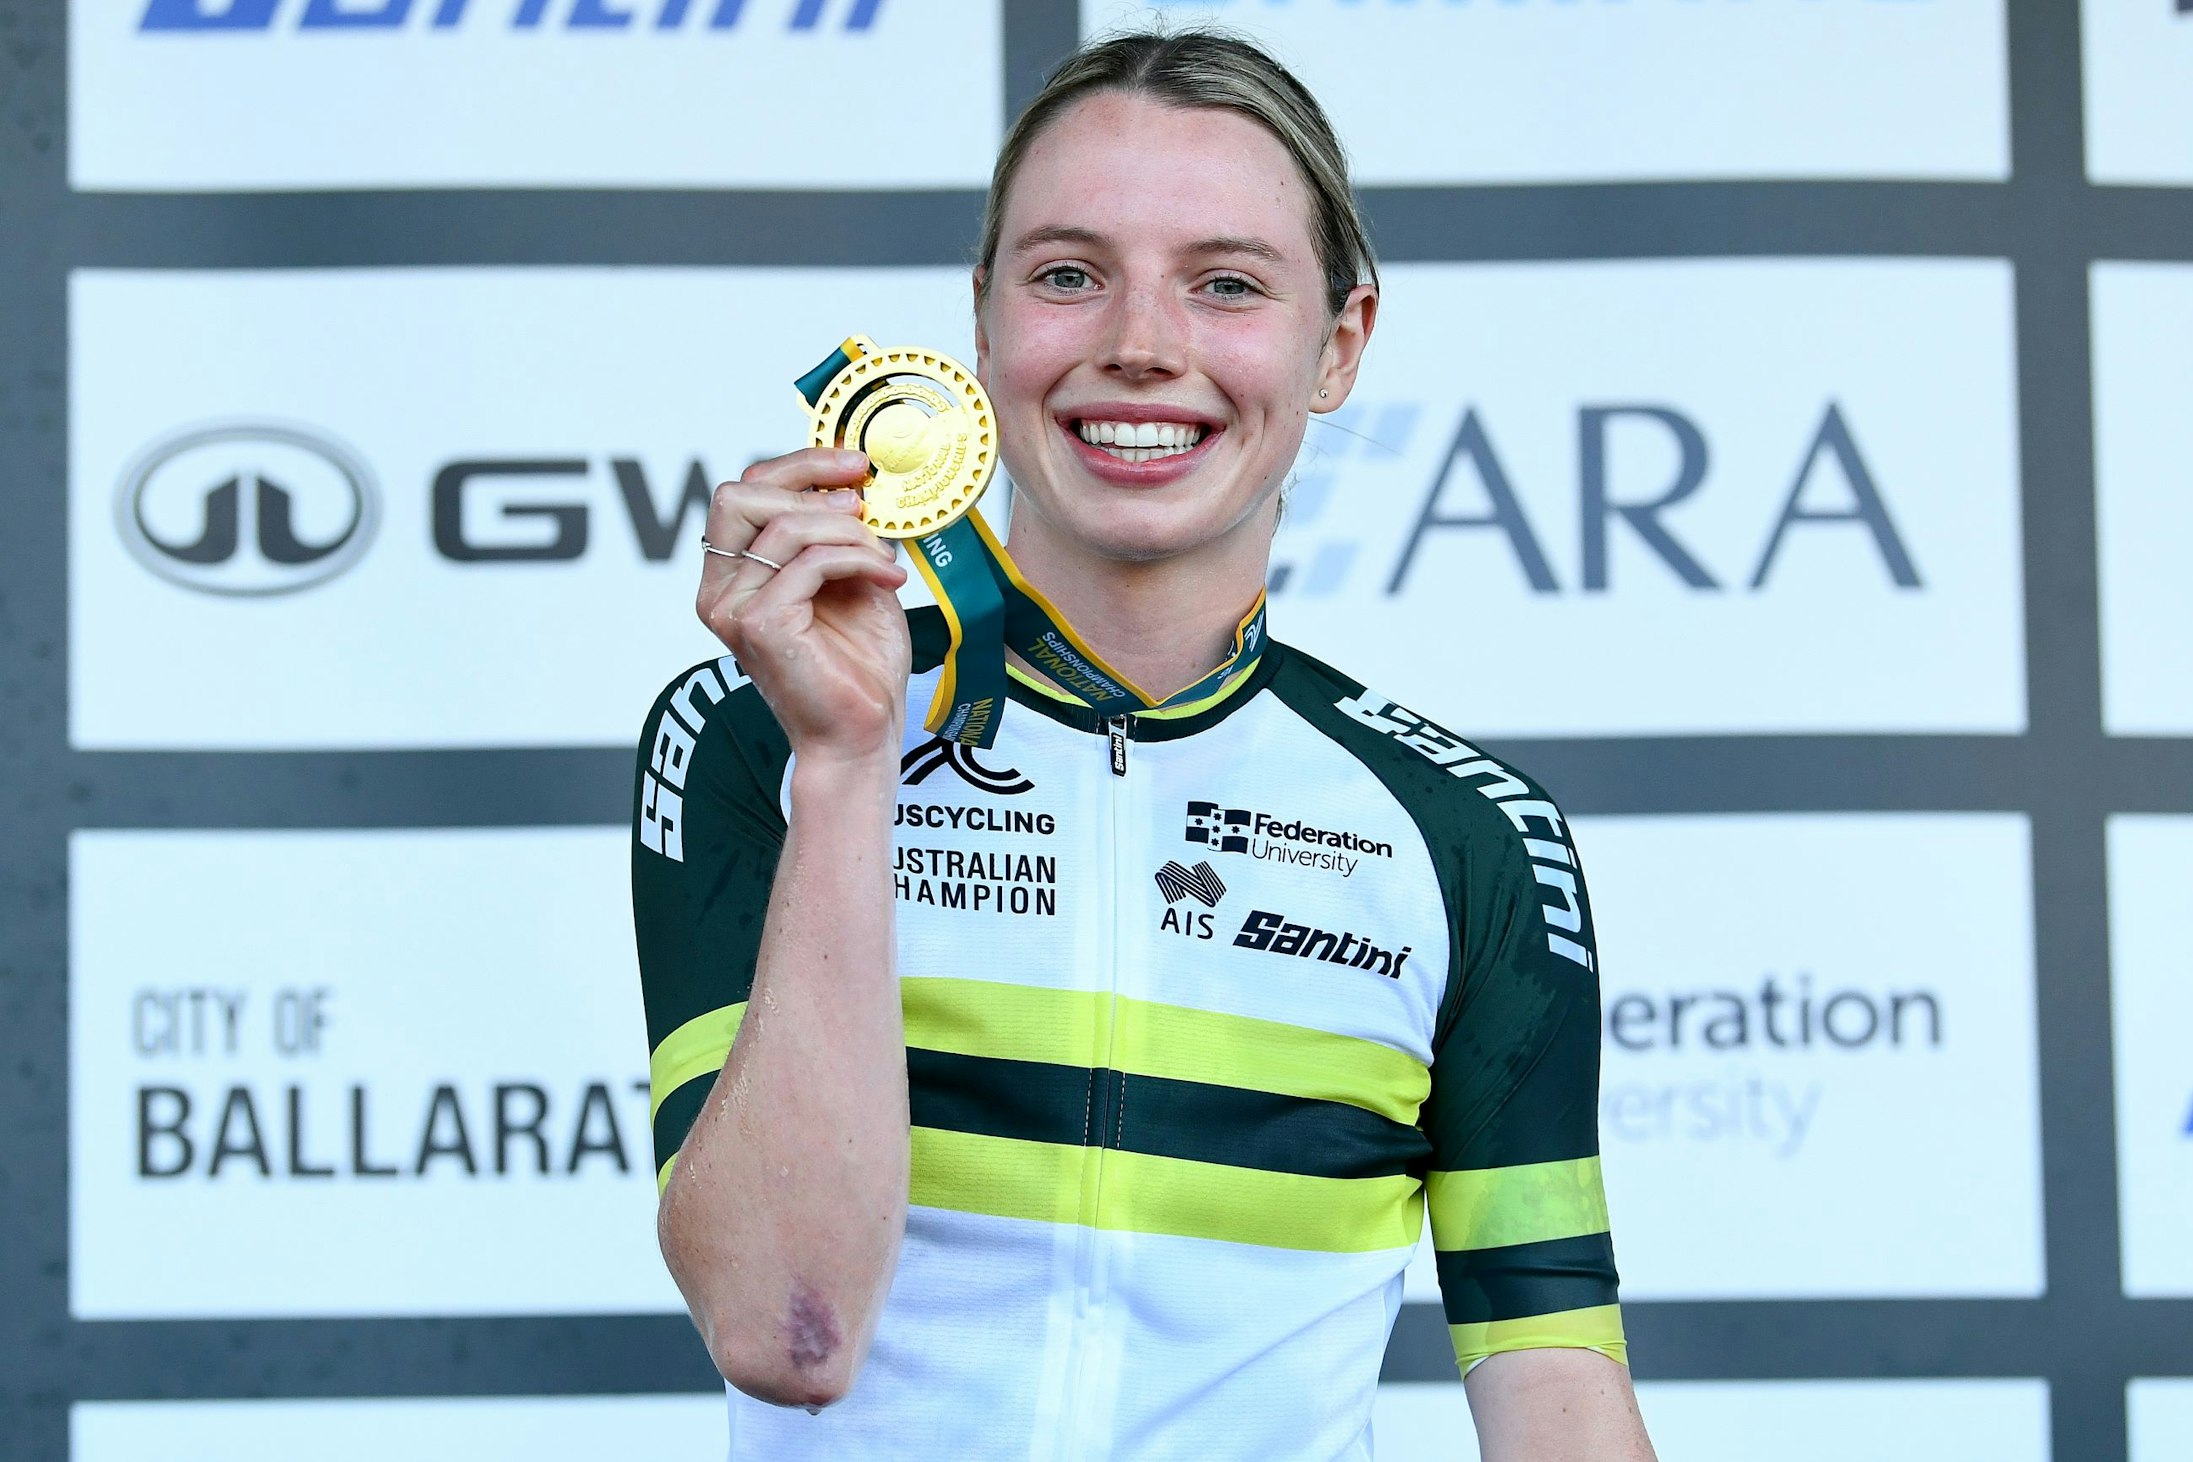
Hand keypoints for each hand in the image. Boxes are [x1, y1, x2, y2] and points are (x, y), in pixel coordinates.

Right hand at [697, 448, 910, 766]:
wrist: (862, 733)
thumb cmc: (857, 666)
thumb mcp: (851, 580)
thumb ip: (838, 534)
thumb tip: (855, 482)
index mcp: (734, 576)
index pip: (744, 493)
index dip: (797, 466)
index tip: (853, 465)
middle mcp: (720, 591)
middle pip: (739, 494)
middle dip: (809, 481)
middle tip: (863, 498)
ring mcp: (733, 609)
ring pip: (783, 527)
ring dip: (847, 530)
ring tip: (883, 555)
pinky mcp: (760, 625)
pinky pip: (810, 562)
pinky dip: (857, 559)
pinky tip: (888, 578)